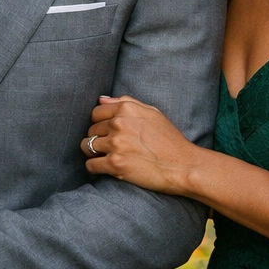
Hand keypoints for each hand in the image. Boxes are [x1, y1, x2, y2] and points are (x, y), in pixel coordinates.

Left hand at [81, 95, 199, 195]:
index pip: (96, 113)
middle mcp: (119, 124)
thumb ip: (126, 102)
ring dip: (94, 153)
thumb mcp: (152, 113)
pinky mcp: (115, 164)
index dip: (100, 124)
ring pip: (86, 147)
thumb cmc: (170, 140)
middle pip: (91, 130)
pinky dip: (95, 168)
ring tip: (107, 158)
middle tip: (112, 147)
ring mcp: (115, 144)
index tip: (108, 133)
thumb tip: (101, 99)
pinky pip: (91, 165)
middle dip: (98, 139)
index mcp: (127, 109)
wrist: (182, 165)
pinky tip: (106, 168)